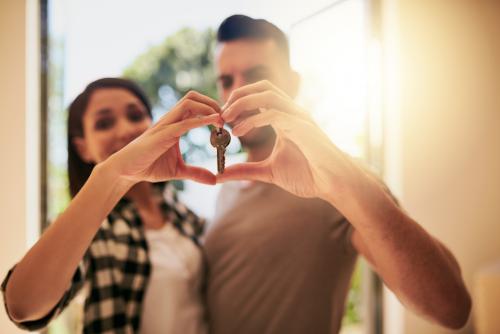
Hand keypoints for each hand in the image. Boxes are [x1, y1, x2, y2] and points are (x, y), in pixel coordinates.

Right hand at [105, 91, 223, 184]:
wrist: (127, 171)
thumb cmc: (149, 166)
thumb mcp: (178, 171)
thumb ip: (196, 173)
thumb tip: (214, 180)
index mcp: (175, 124)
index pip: (195, 105)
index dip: (212, 108)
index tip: (225, 122)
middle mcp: (171, 120)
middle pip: (193, 97)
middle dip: (212, 102)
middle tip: (226, 118)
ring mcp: (166, 125)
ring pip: (188, 103)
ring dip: (208, 108)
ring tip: (221, 121)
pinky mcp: (162, 135)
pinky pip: (183, 122)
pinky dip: (200, 121)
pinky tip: (214, 123)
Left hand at [218, 80, 359, 201]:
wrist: (333, 184)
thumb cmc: (308, 175)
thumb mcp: (268, 172)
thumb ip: (246, 170)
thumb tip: (221, 174)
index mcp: (285, 118)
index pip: (260, 95)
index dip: (238, 100)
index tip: (222, 117)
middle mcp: (292, 112)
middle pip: (262, 86)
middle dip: (238, 95)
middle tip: (221, 113)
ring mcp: (299, 117)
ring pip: (268, 94)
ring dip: (242, 102)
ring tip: (225, 118)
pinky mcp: (303, 127)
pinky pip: (274, 113)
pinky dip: (253, 119)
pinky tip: (239, 131)